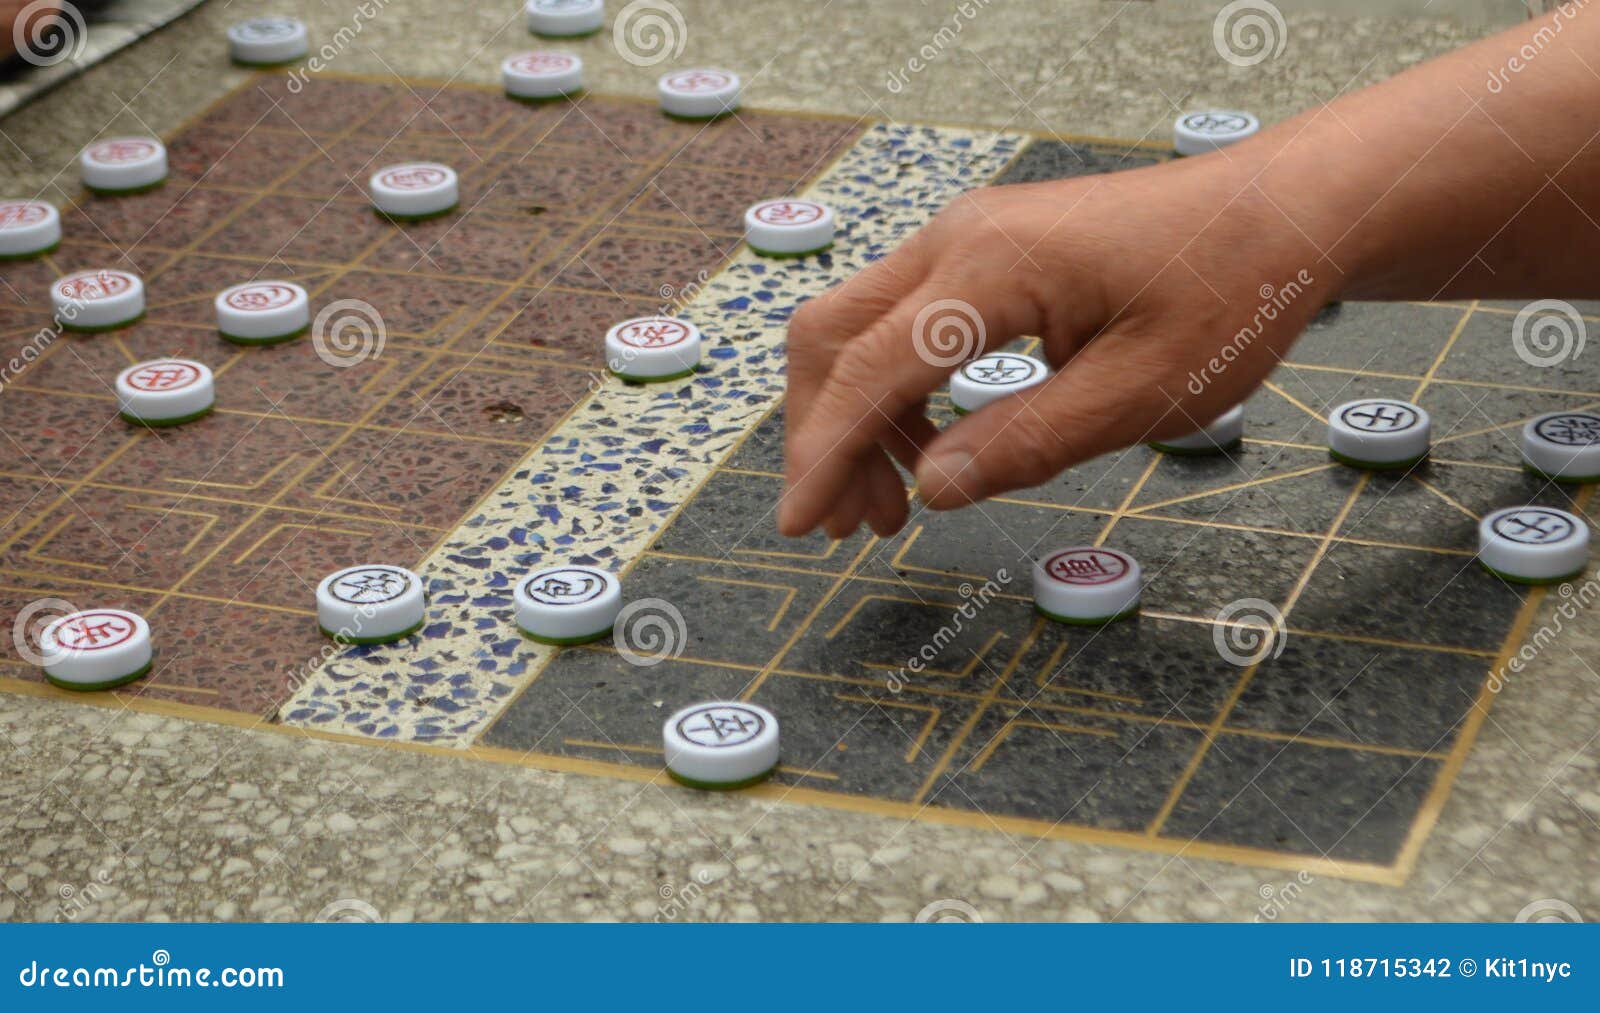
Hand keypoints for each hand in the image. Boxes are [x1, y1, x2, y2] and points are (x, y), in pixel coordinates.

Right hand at [778, 153, 1339, 538]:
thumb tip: (934, 490)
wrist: (1283, 213)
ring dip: (854, 417)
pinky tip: (929, 451)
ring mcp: (967, 238)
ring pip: (859, 328)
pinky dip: (895, 391)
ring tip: (891, 507)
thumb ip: (1028, 442)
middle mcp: (958, 238)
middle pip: (832, 336)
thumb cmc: (1231, 292)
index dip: (824, 455)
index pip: (869, 369)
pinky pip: (905, 321)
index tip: (799, 526)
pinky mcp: (985, 252)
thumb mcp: (1140, 393)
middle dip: (821, 435)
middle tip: (848, 526)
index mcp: (990, 268)